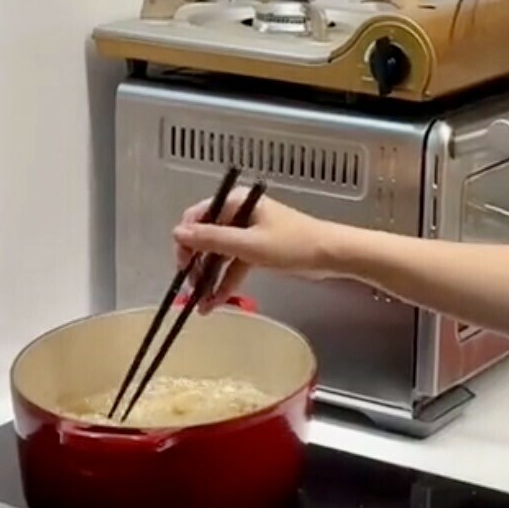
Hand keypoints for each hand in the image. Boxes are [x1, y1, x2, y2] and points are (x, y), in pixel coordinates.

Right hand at [174, 190, 335, 311]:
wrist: (331, 255)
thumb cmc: (293, 245)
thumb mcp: (248, 245)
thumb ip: (211, 239)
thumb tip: (177, 233)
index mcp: (235, 202)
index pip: (196, 218)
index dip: (185, 242)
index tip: (182, 267)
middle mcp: (238, 213)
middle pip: (206, 238)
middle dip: (197, 266)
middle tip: (191, 290)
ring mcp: (248, 232)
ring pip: (219, 255)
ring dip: (210, 279)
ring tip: (201, 305)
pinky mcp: (258, 249)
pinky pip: (234, 265)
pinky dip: (226, 282)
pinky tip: (215, 302)